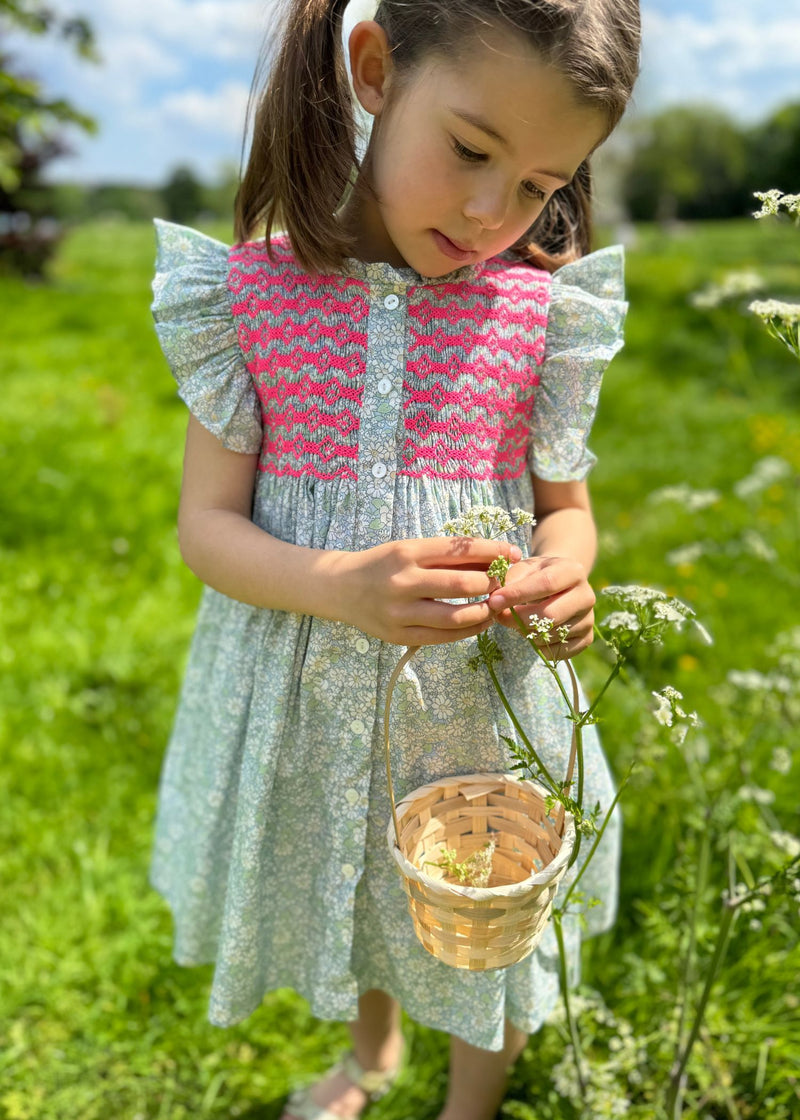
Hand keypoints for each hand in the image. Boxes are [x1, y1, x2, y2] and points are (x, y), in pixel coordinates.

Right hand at [337, 536, 521, 645]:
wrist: (339, 588)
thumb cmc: (382, 564)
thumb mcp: (409, 550)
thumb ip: (446, 556)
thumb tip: (493, 558)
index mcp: (407, 553)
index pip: (460, 550)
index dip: (492, 551)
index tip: (511, 553)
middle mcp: (402, 582)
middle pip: (462, 585)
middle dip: (491, 583)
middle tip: (503, 582)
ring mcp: (399, 612)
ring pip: (456, 617)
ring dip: (483, 612)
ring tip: (494, 605)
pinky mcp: (397, 636)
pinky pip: (442, 637)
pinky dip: (467, 631)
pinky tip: (478, 622)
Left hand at [486, 555, 594, 659]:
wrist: (560, 586)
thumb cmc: (537, 575)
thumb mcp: (525, 567)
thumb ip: (511, 579)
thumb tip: (496, 598)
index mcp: (573, 571)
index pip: (546, 583)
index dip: (517, 594)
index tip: (494, 601)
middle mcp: (587, 595)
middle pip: (551, 615)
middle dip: (519, 619)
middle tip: (499, 617)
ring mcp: (589, 619)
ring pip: (551, 635)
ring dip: (526, 632)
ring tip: (517, 621)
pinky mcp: (586, 639)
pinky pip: (557, 652)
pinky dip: (538, 647)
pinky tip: (531, 633)